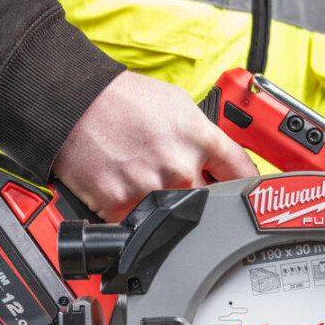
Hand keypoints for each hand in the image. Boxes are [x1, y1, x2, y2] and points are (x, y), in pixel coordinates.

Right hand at [52, 71, 257, 221]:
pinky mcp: (122, 207)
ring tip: (143, 176)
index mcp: (200, 139)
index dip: (248, 186)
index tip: (250, 195)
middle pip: (208, 200)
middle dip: (197, 193)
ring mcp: (152, 190)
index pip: (242, 174)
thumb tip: (219, 161)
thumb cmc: (121, 100)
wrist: (74, 104)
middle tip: (173, 176)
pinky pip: (139, 224)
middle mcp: (181, 168)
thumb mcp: (177, 104)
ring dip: (164, 205)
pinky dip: (133, 213)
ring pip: (174, 215)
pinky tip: (124, 188)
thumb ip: (203, 136)